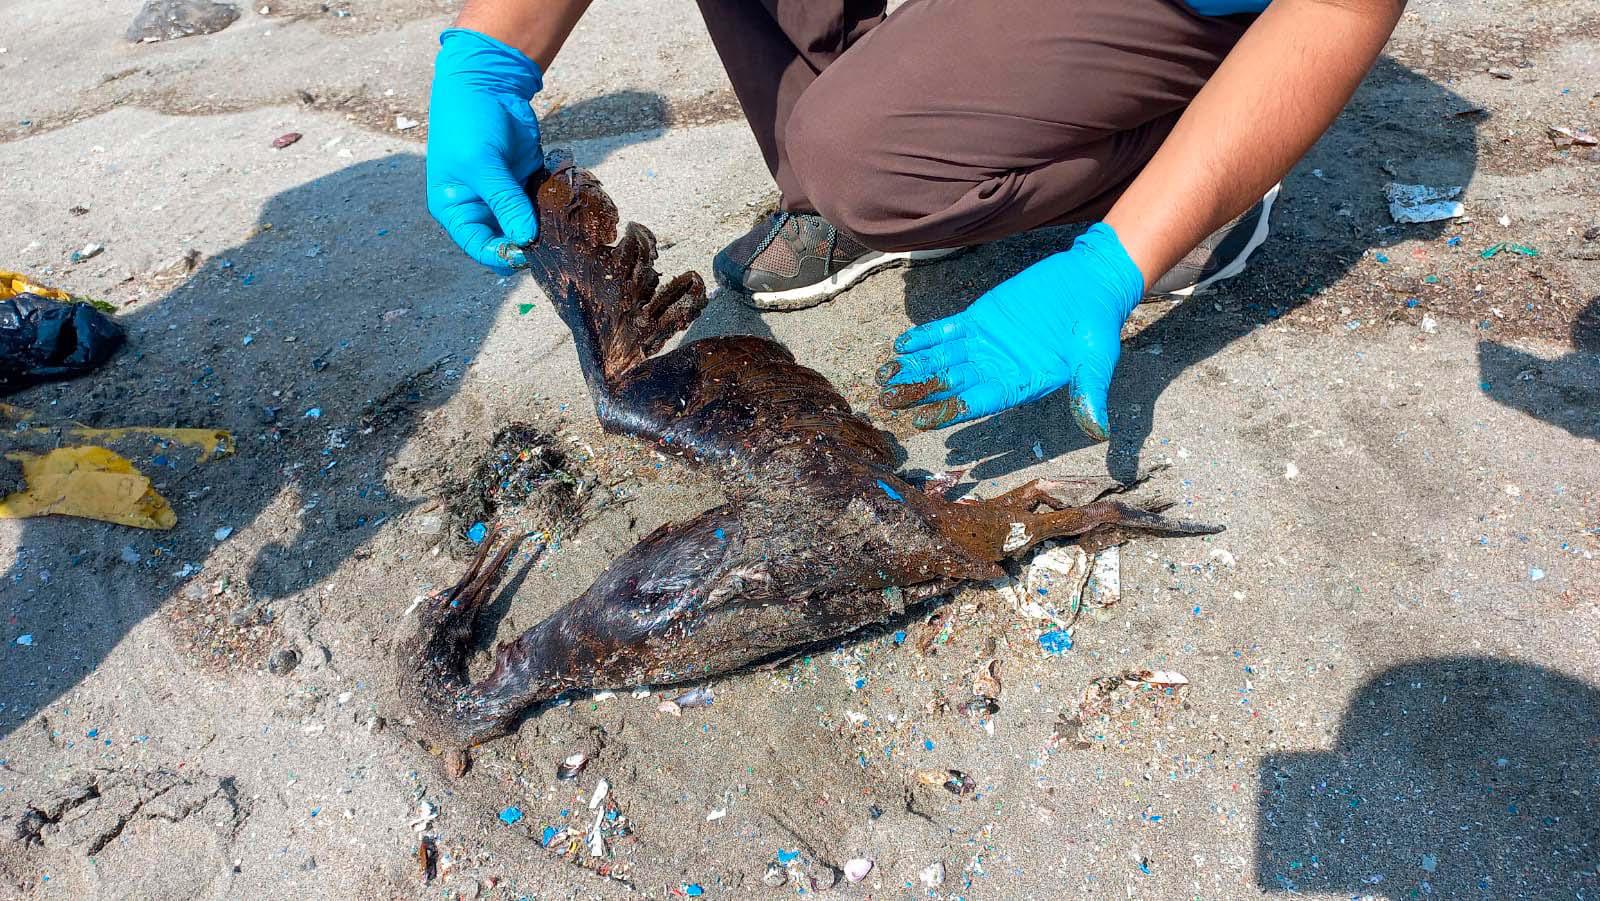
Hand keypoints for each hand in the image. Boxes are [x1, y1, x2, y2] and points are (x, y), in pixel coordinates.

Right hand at [426, 28, 544, 273]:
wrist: (486, 83)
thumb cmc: (467, 122)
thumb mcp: (481, 163)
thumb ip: (505, 201)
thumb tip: (526, 239)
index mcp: (457, 210)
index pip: (479, 247)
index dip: (503, 255)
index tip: (528, 254)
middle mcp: (480, 208)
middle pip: (507, 241)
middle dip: (530, 244)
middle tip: (556, 244)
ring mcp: (506, 197)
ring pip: (529, 226)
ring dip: (547, 228)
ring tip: (568, 229)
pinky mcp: (527, 182)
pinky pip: (543, 205)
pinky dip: (556, 208)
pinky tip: (570, 208)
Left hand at [876, 222, 1144, 440]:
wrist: (1092, 283)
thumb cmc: (1097, 325)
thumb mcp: (1096, 361)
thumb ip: (1089, 394)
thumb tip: (1098, 433)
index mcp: (1019, 385)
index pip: (977, 403)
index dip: (947, 411)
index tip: (919, 419)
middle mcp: (997, 370)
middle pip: (950, 385)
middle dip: (917, 393)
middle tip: (885, 401)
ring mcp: (985, 345)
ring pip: (942, 361)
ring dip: (913, 370)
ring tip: (883, 378)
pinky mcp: (980, 319)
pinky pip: (946, 331)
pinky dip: (924, 338)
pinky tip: (900, 346)